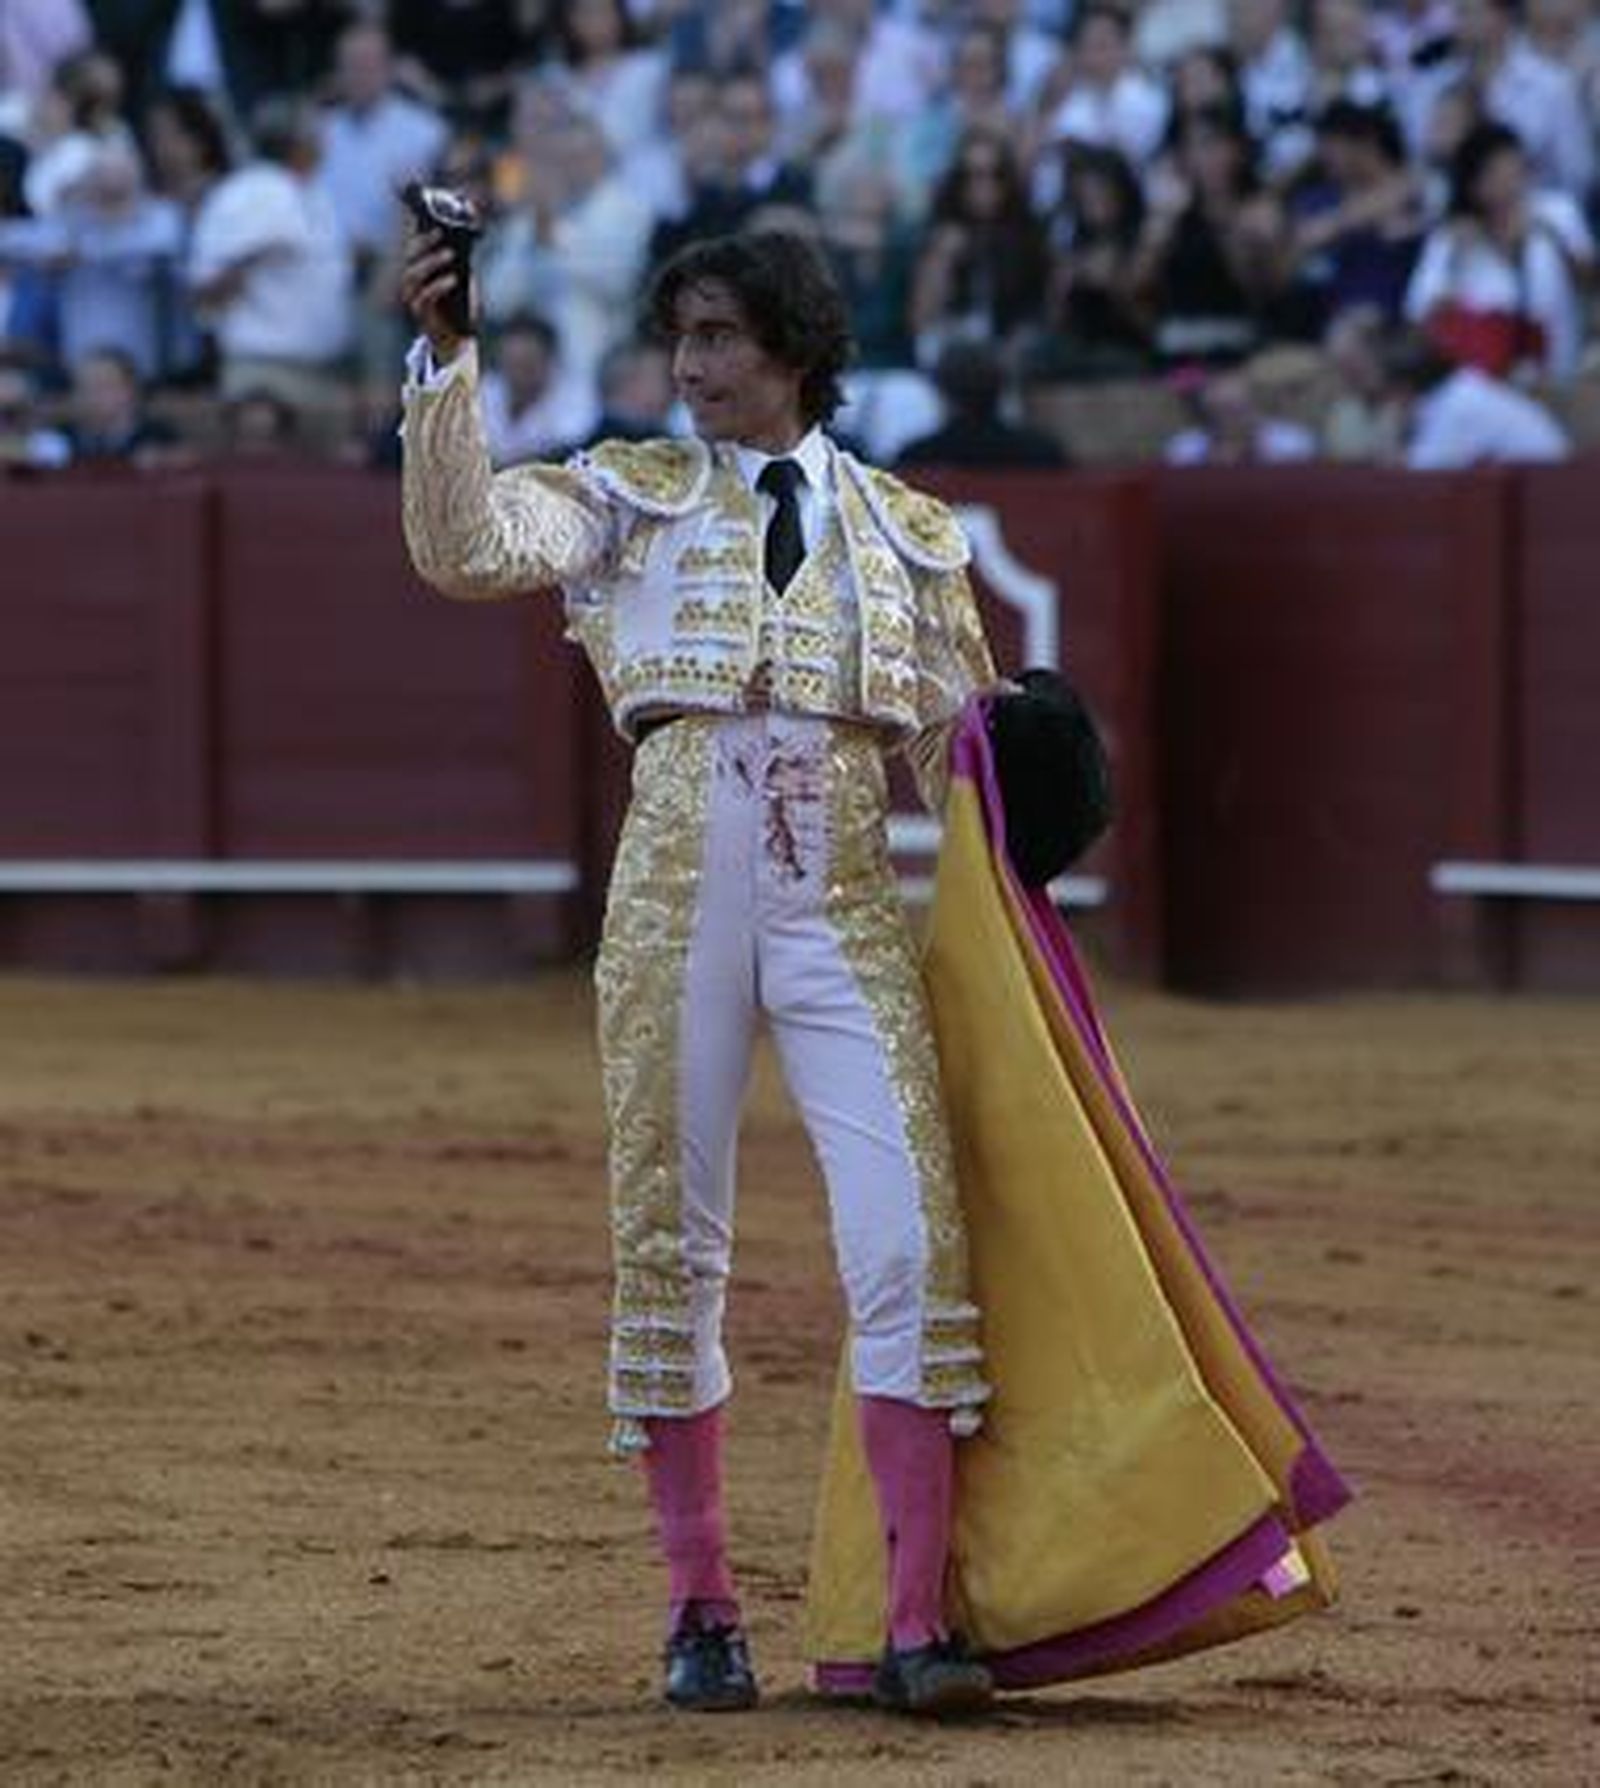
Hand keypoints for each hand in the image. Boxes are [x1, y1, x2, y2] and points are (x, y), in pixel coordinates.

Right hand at [398, 223, 468, 362]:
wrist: (458, 340)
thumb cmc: (459, 307)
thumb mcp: (463, 277)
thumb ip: (461, 260)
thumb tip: (467, 236)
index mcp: (420, 267)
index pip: (414, 241)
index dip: (418, 225)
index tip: (429, 211)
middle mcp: (412, 280)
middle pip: (410, 254)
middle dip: (425, 241)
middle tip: (441, 231)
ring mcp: (413, 297)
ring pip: (413, 273)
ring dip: (432, 261)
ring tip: (450, 253)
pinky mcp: (420, 314)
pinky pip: (424, 297)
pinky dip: (438, 285)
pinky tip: (452, 279)